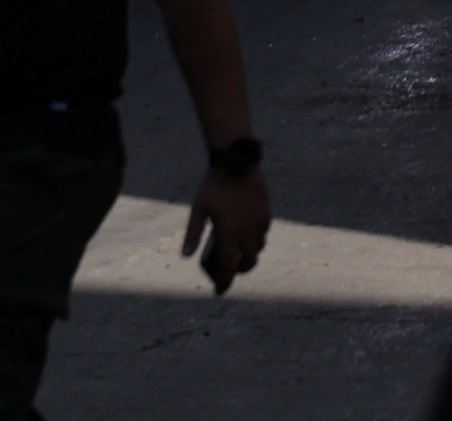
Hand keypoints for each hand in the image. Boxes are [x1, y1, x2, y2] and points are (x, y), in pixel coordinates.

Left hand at [184, 161, 273, 289]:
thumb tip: (185, 255)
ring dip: (249, 254)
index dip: (224, 281)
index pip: (228, 266)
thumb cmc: (214, 186)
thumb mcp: (198, 209)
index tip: (219, 290)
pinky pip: (264, 232)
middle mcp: (246, 230)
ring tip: (238, 251)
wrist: (236, 161)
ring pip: (259, 248)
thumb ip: (193, 233)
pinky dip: (257, 239)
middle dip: (240, 270)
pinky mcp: (266, 211)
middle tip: (230, 269)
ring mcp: (259, 221)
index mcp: (229, 232)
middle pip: (249, 262)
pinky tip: (247, 233)